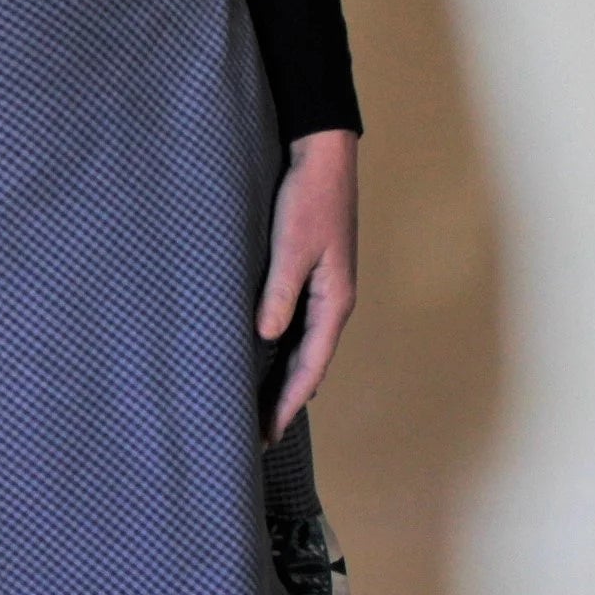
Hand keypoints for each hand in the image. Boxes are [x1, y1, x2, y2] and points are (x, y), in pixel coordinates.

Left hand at [255, 128, 358, 447]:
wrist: (322, 157)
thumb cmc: (309, 198)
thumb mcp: (292, 247)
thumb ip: (278, 292)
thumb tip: (265, 336)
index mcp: (334, 302)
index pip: (309, 368)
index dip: (287, 404)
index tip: (267, 434)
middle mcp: (332, 303)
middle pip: (308, 366)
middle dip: (285, 402)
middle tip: (259, 437)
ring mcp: (323, 292)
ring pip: (302, 349)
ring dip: (284, 380)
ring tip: (260, 411)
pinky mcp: (310, 278)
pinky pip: (296, 328)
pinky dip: (282, 353)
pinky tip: (266, 363)